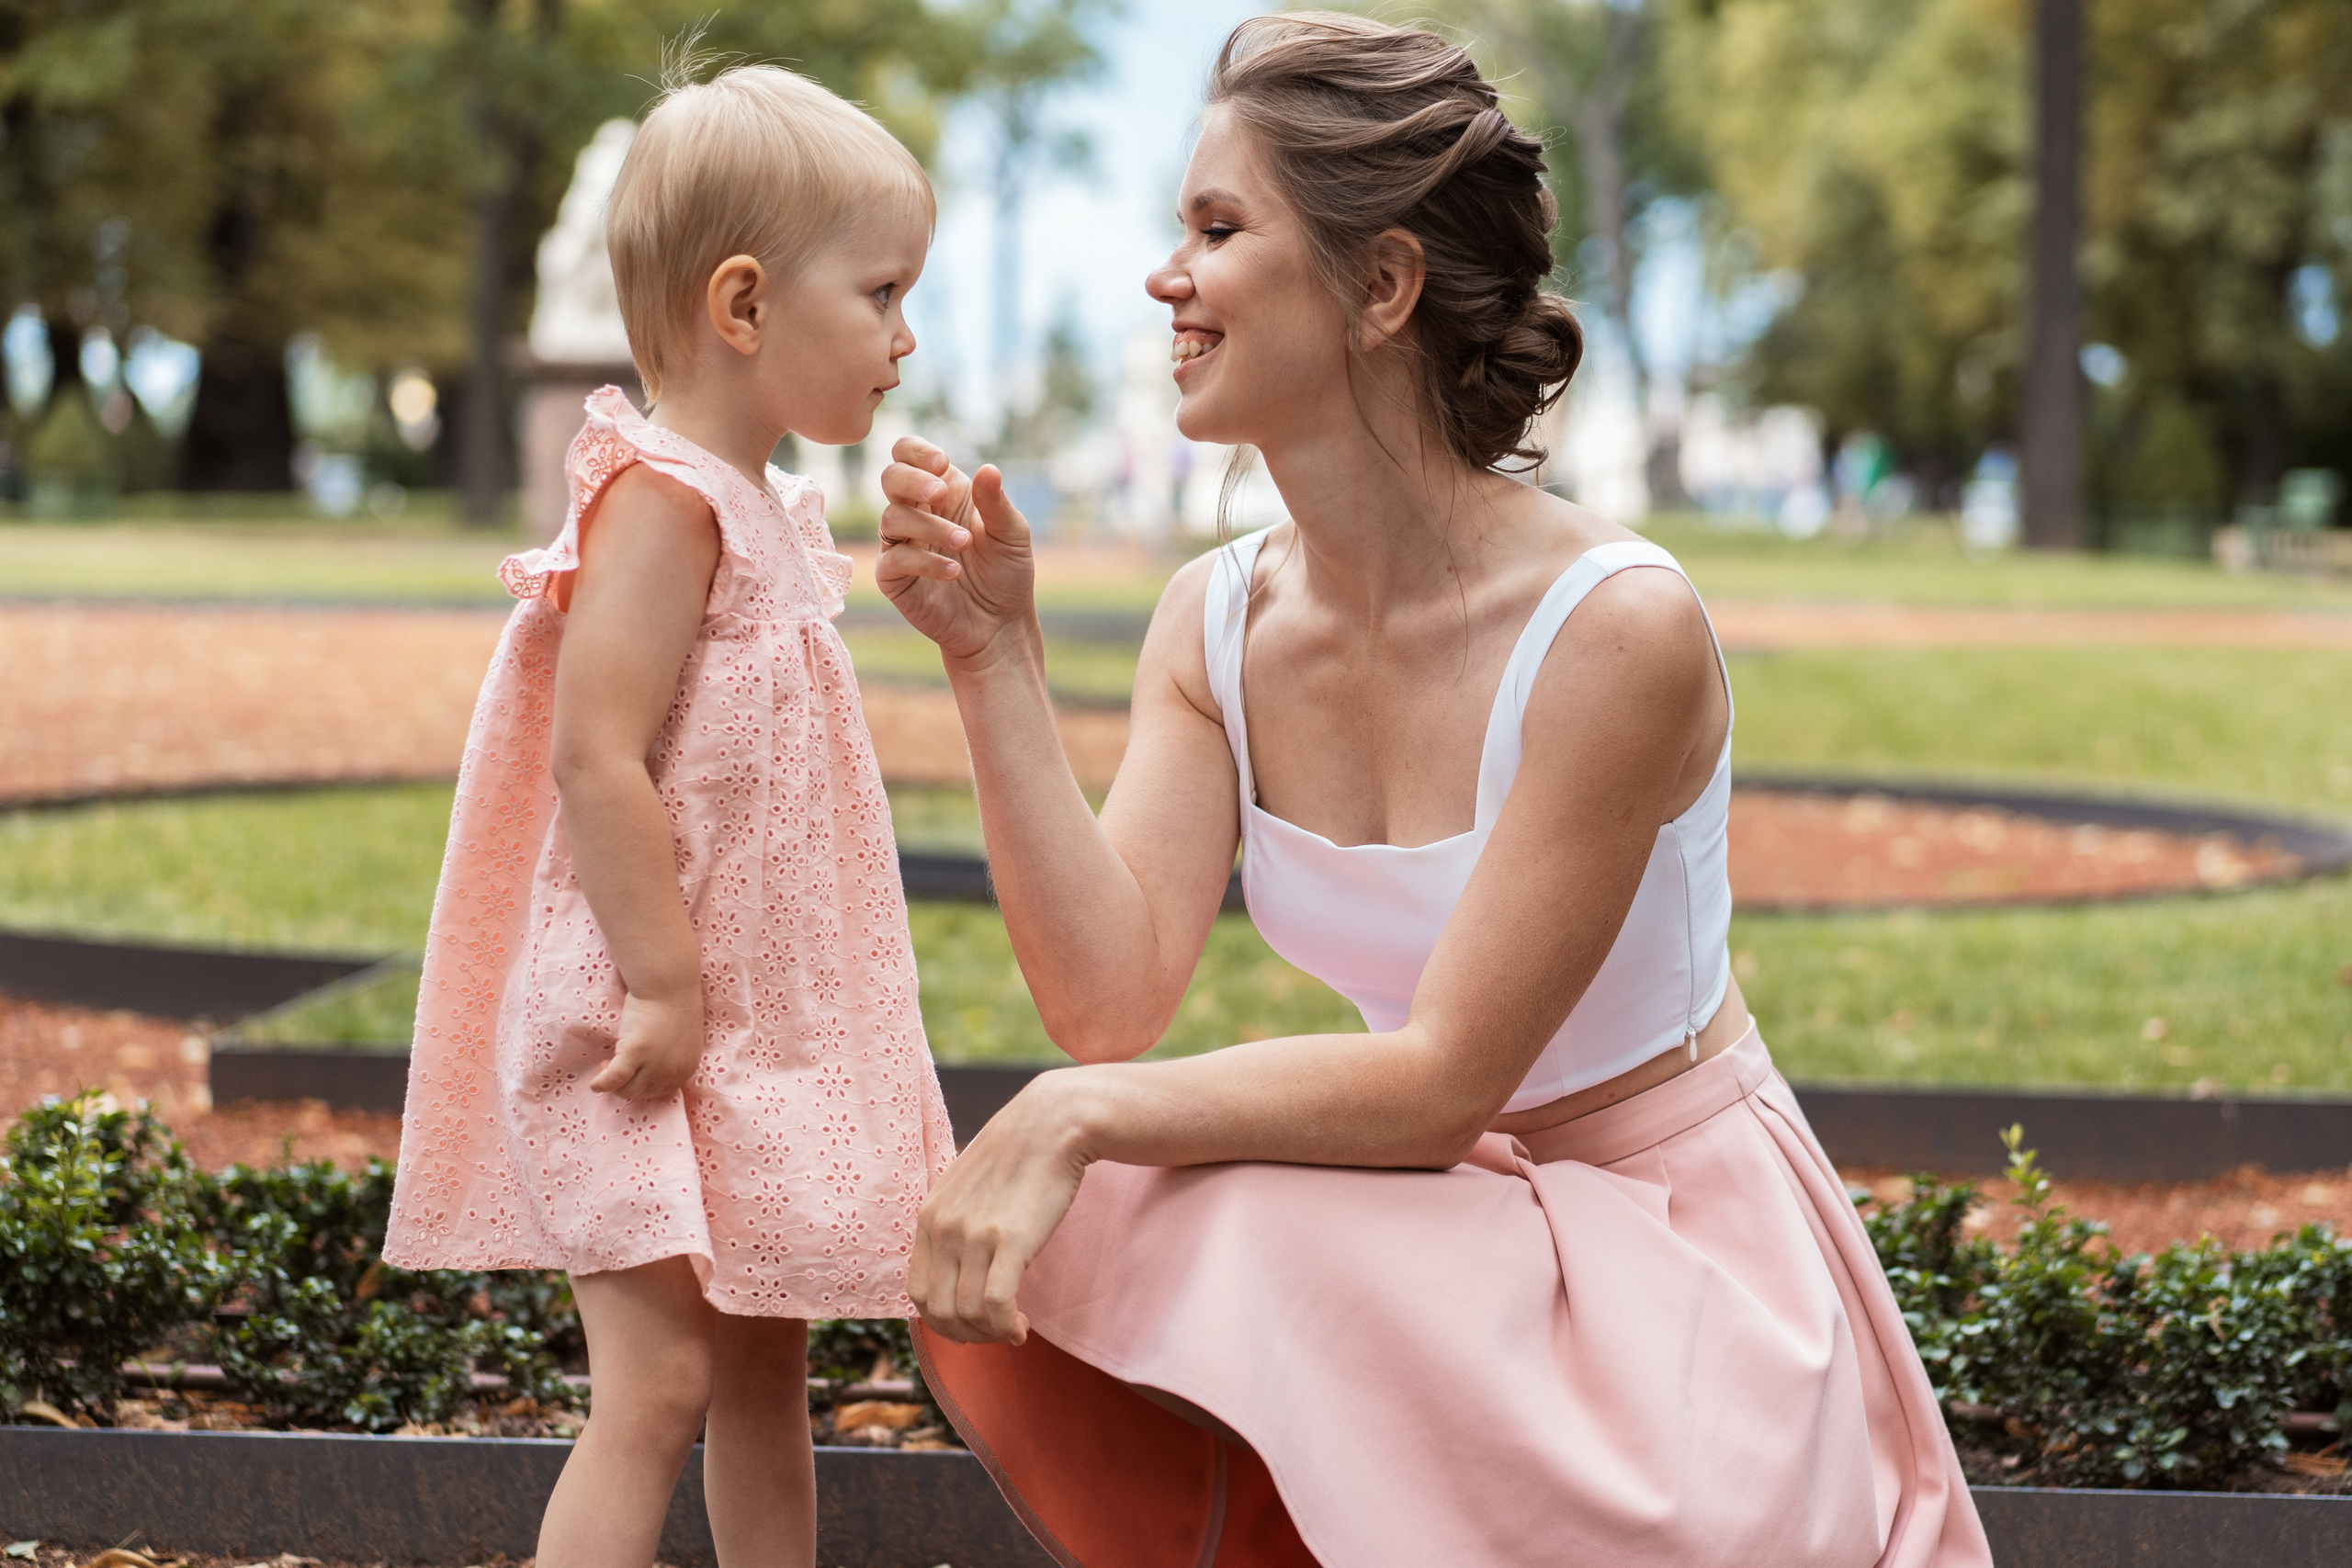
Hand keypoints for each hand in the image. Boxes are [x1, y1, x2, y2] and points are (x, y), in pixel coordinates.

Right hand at [588, 989, 704, 1100]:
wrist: (668, 985)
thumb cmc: (674, 1004)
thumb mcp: (680, 1039)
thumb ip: (670, 1057)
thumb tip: (650, 1067)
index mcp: (686, 1068)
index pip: (662, 1092)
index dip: (643, 1086)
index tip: (632, 1074)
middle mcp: (672, 1071)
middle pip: (643, 1093)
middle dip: (627, 1084)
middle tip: (613, 1066)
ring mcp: (654, 1064)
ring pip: (628, 1090)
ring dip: (614, 1084)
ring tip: (605, 1065)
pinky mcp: (635, 1054)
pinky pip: (614, 1079)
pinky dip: (602, 1084)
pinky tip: (594, 1084)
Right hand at [875, 437, 1036, 668]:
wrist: (1001, 624)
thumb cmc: (1006, 573)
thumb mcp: (1011, 534)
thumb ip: (996, 503)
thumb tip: (988, 469)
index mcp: (942, 493)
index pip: (909, 455)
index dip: (917, 452)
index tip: (941, 463)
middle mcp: (916, 513)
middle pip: (890, 478)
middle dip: (912, 479)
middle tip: (940, 493)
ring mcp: (901, 545)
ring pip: (892, 518)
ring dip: (929, 527)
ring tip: (965, 544)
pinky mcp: (894, 578)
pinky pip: (894, 560)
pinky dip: (924, 562)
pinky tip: (953, 571)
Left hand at [910, 1075, 1093, 1343]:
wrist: (1052, 1124)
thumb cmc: (1018, 1156)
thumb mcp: (967, 1188)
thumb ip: (955, 1224)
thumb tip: (960, 1268)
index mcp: (929, 1216)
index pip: (917, 1292)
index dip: (940, 1320)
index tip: (968, 1324)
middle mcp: (943, 1228)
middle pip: (938, 1311)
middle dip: (965, 1334)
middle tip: (992, 1333)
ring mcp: (974, 1235)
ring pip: (966, 1314)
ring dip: (989, 1334)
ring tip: (1012, 1328)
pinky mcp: (1009, 1240)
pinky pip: (996, 1305)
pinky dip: (1007, 1327)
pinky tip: (1021, 1326)